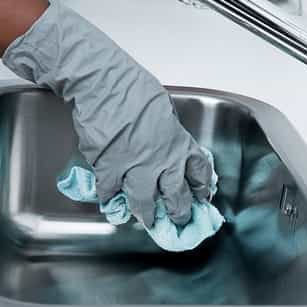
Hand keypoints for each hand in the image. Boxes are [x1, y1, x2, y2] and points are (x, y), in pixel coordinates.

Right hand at [2, 2, 210, 226]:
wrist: (104, 85)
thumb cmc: (134, 89)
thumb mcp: (164, 110)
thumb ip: (168, 132)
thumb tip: (165, 142)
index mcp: (177, 143)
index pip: (197, 171)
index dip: (200, 187)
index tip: (202, 195)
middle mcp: (161, 161)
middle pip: (175, 196)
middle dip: (179, 212)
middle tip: (179, 220)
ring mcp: (135, 168)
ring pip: (144, 202)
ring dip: (146, 214)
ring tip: (148, 220)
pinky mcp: (109, 169)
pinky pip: (111, 192)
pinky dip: (111, 199)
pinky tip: (111, 203)